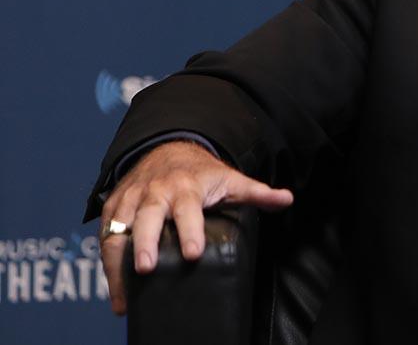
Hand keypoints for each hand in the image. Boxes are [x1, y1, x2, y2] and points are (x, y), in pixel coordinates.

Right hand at [98, 140, 292, 314]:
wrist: (168, 149)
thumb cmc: (202, 173)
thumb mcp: (231, 179)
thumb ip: (257, 192)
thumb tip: (287, 199)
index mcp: (185, 187)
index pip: (187, 209)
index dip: (190, 230)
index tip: (194, 254)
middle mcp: (155, 192)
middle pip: (146, 217)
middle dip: (144, 242)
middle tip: (146, 268)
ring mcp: (131, 199)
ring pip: (118, 228)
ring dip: (118, 261)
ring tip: (125, 295)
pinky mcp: (113, 208)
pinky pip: (105, 235)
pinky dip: (107, 264)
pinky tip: (117, 292)